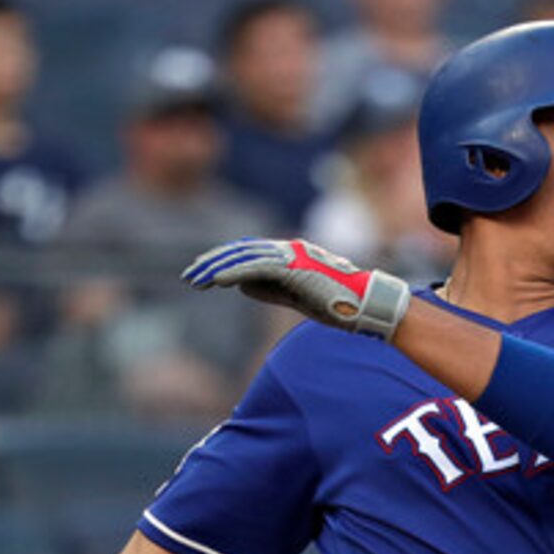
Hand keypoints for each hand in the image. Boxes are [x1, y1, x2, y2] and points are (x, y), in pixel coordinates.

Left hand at [183, 238, 410, 339]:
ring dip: (216, 269)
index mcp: (289, 253)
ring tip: (195, 280)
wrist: (364, 304)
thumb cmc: (337, 303)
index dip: (222, 261)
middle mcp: (288, 249)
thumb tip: (240, 284)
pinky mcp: (294, 268)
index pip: (247, 253)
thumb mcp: (295, 296)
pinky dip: (233, 273)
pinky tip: (215, 282)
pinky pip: (256, 268)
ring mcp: (291, 256)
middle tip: (189, 276)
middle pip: (240, 251)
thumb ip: (268, 288)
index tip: (202, 274)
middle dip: (212, 263)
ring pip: (244, 257)